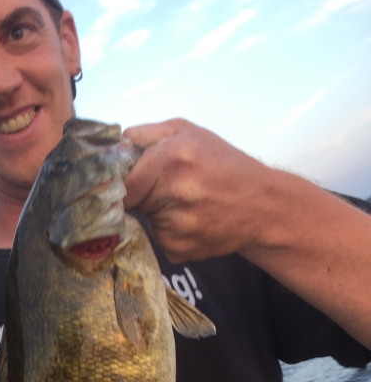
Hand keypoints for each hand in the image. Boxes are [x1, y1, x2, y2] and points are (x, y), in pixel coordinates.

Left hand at [123, 119, 276, 262]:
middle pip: (134, 201)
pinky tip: (193, 222)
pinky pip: (159, 240)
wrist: (263, 207)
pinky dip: (170, 233)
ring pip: (146, 221)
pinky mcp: (179, 249)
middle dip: (146, 195)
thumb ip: (149, 133)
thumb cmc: (225, 165)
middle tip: (174, 189)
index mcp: (173, 156)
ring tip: (189, 205)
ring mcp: (177, 224)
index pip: (125, 180)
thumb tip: (118, 143)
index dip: (129, 181)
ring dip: (159, 214)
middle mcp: (174, 191)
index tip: (138, 181)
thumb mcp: (191, 133)